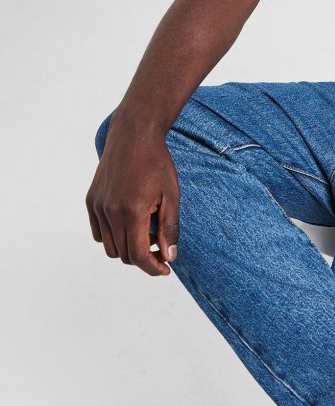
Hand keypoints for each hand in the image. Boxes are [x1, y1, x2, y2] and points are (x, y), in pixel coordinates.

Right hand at [86, 130, 179, 276]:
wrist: (134, 135)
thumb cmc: (157, 163)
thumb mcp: (172, 195)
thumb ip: (170, 228)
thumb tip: (170, 257)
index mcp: (132, 211)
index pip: (138, 255)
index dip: (153, 268)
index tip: (166, 269)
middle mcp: (110, 211)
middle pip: (124, 255)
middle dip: (144, 259)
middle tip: (161, 248)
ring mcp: (97, 206)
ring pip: (109, 247)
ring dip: (128, 249)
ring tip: (147, 234)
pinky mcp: (91, 201)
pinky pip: (98, 233)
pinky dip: (113, 237)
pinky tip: (131, 225)